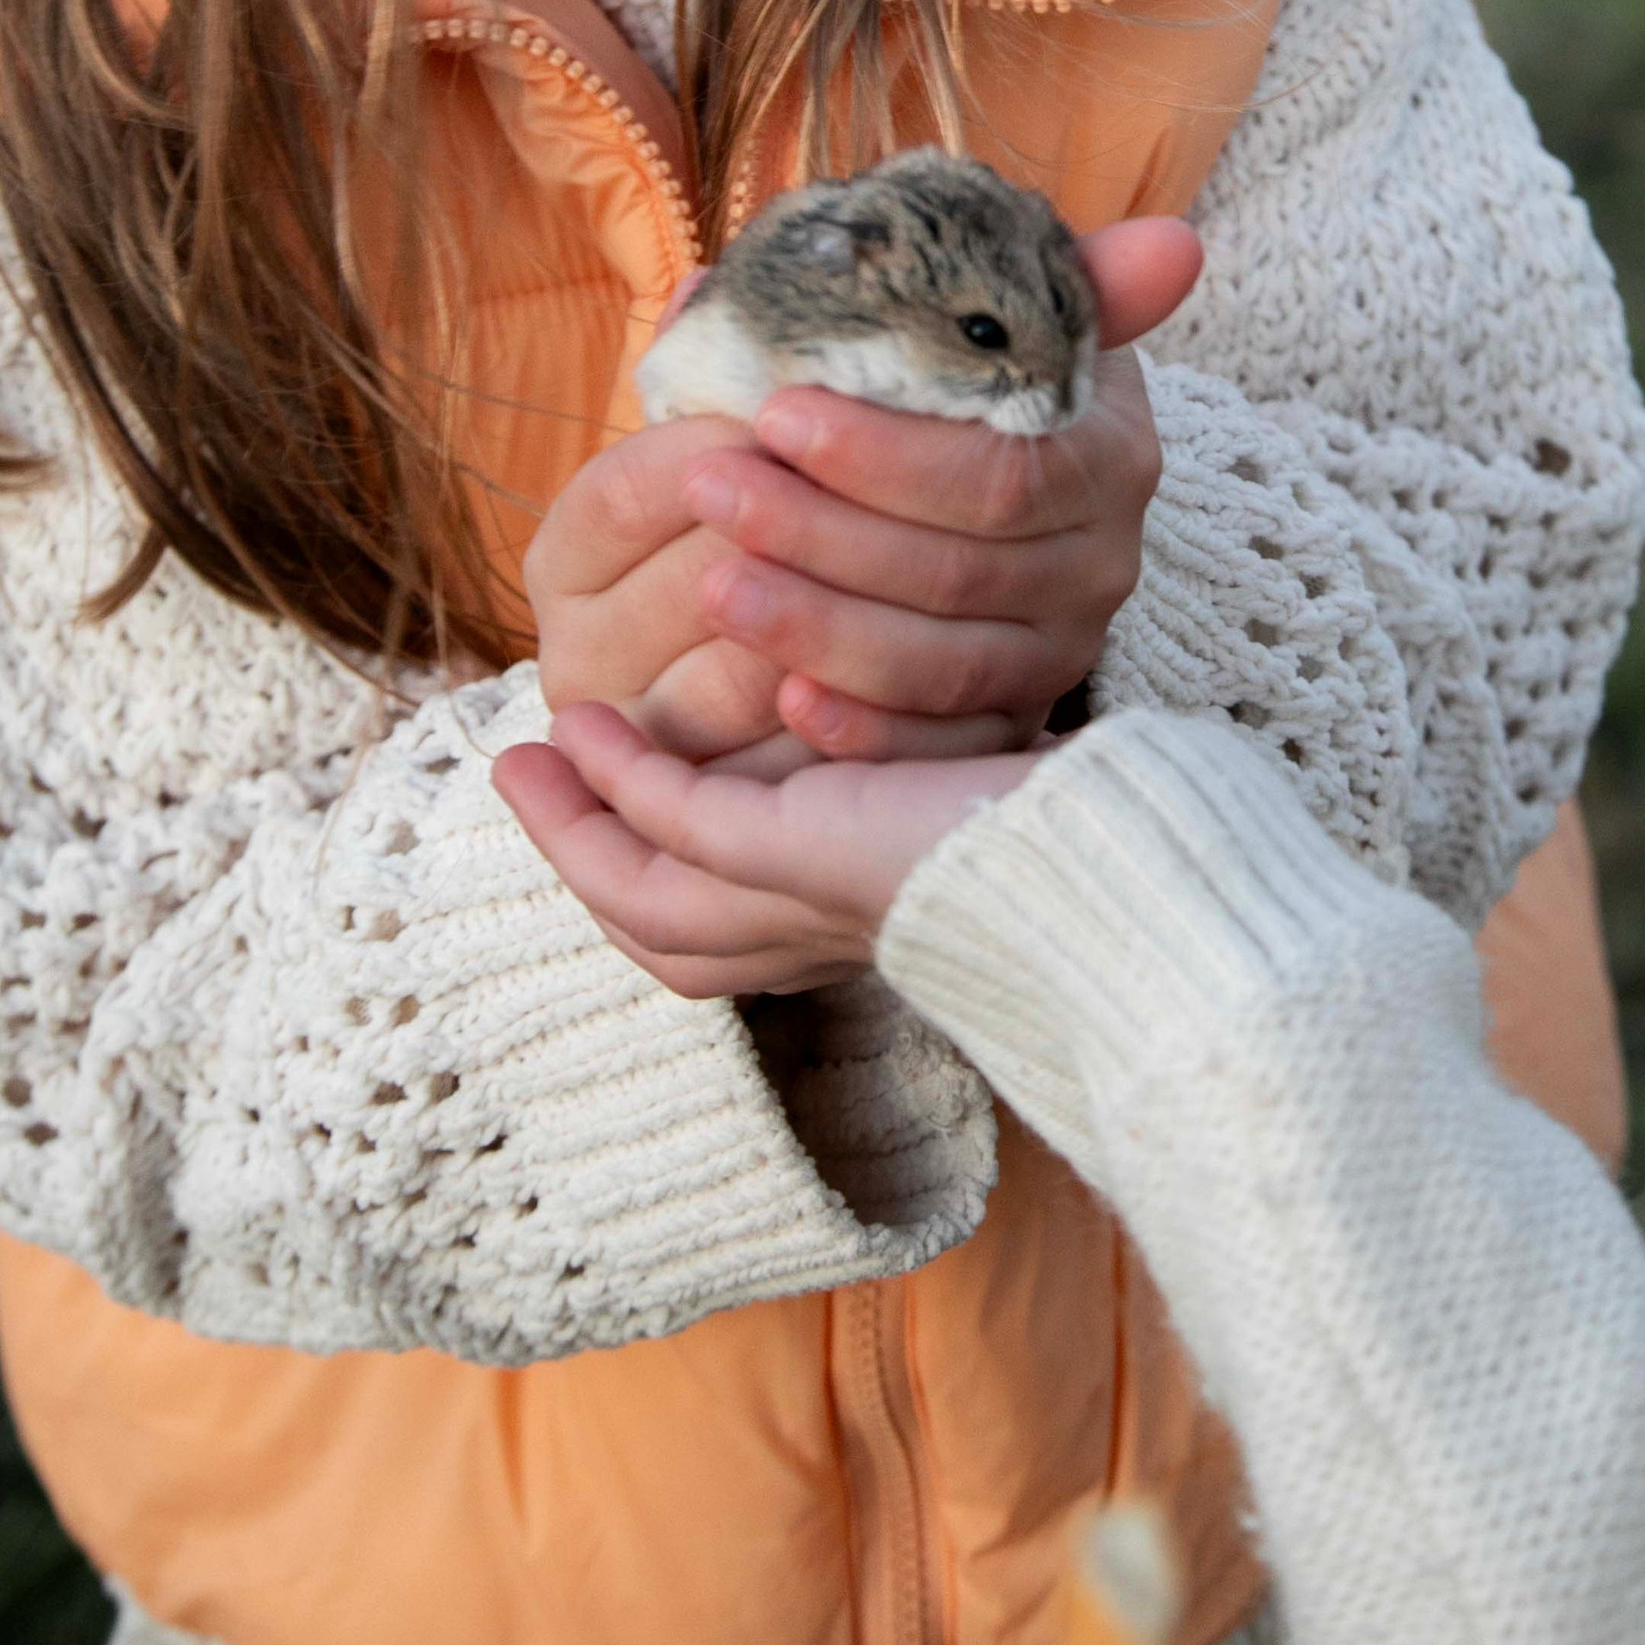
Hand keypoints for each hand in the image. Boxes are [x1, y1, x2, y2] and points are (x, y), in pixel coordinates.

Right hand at [492, 699, 1039, 995]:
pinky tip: (583, 730)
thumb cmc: (1085, 816)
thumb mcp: (972, 788)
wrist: (1122, 853)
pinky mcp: (798, 854)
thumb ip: (908, 766)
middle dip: (584, 859)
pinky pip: (679, 823)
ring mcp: (802, 905)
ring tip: (523, 755)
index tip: (610, 802)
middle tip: (521, 779)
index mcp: (859, 927)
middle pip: (665, 935)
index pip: (730, 930)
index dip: (654, 869)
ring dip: (574, 829)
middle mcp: (822, 937)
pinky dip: (622, 783)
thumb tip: (873, 707)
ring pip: (647, 897)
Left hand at [523, 217, 1200, 765]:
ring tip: (715, 583)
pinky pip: (942, 743)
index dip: (884, 454)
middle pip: (958, 571)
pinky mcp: (1016, 720)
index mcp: (1107, 450)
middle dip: (820, 533)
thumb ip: (1064, 276)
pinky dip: (866, 731)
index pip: (1000, 472)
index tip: (774, 412)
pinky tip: (787, 700)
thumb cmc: (962, 389)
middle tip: (709, 488)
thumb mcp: (1002, 322)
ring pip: (944, 664)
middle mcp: (1105, 560)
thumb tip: (1177, 243)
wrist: (967, 486)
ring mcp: (1064, 650)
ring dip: (820, 627)